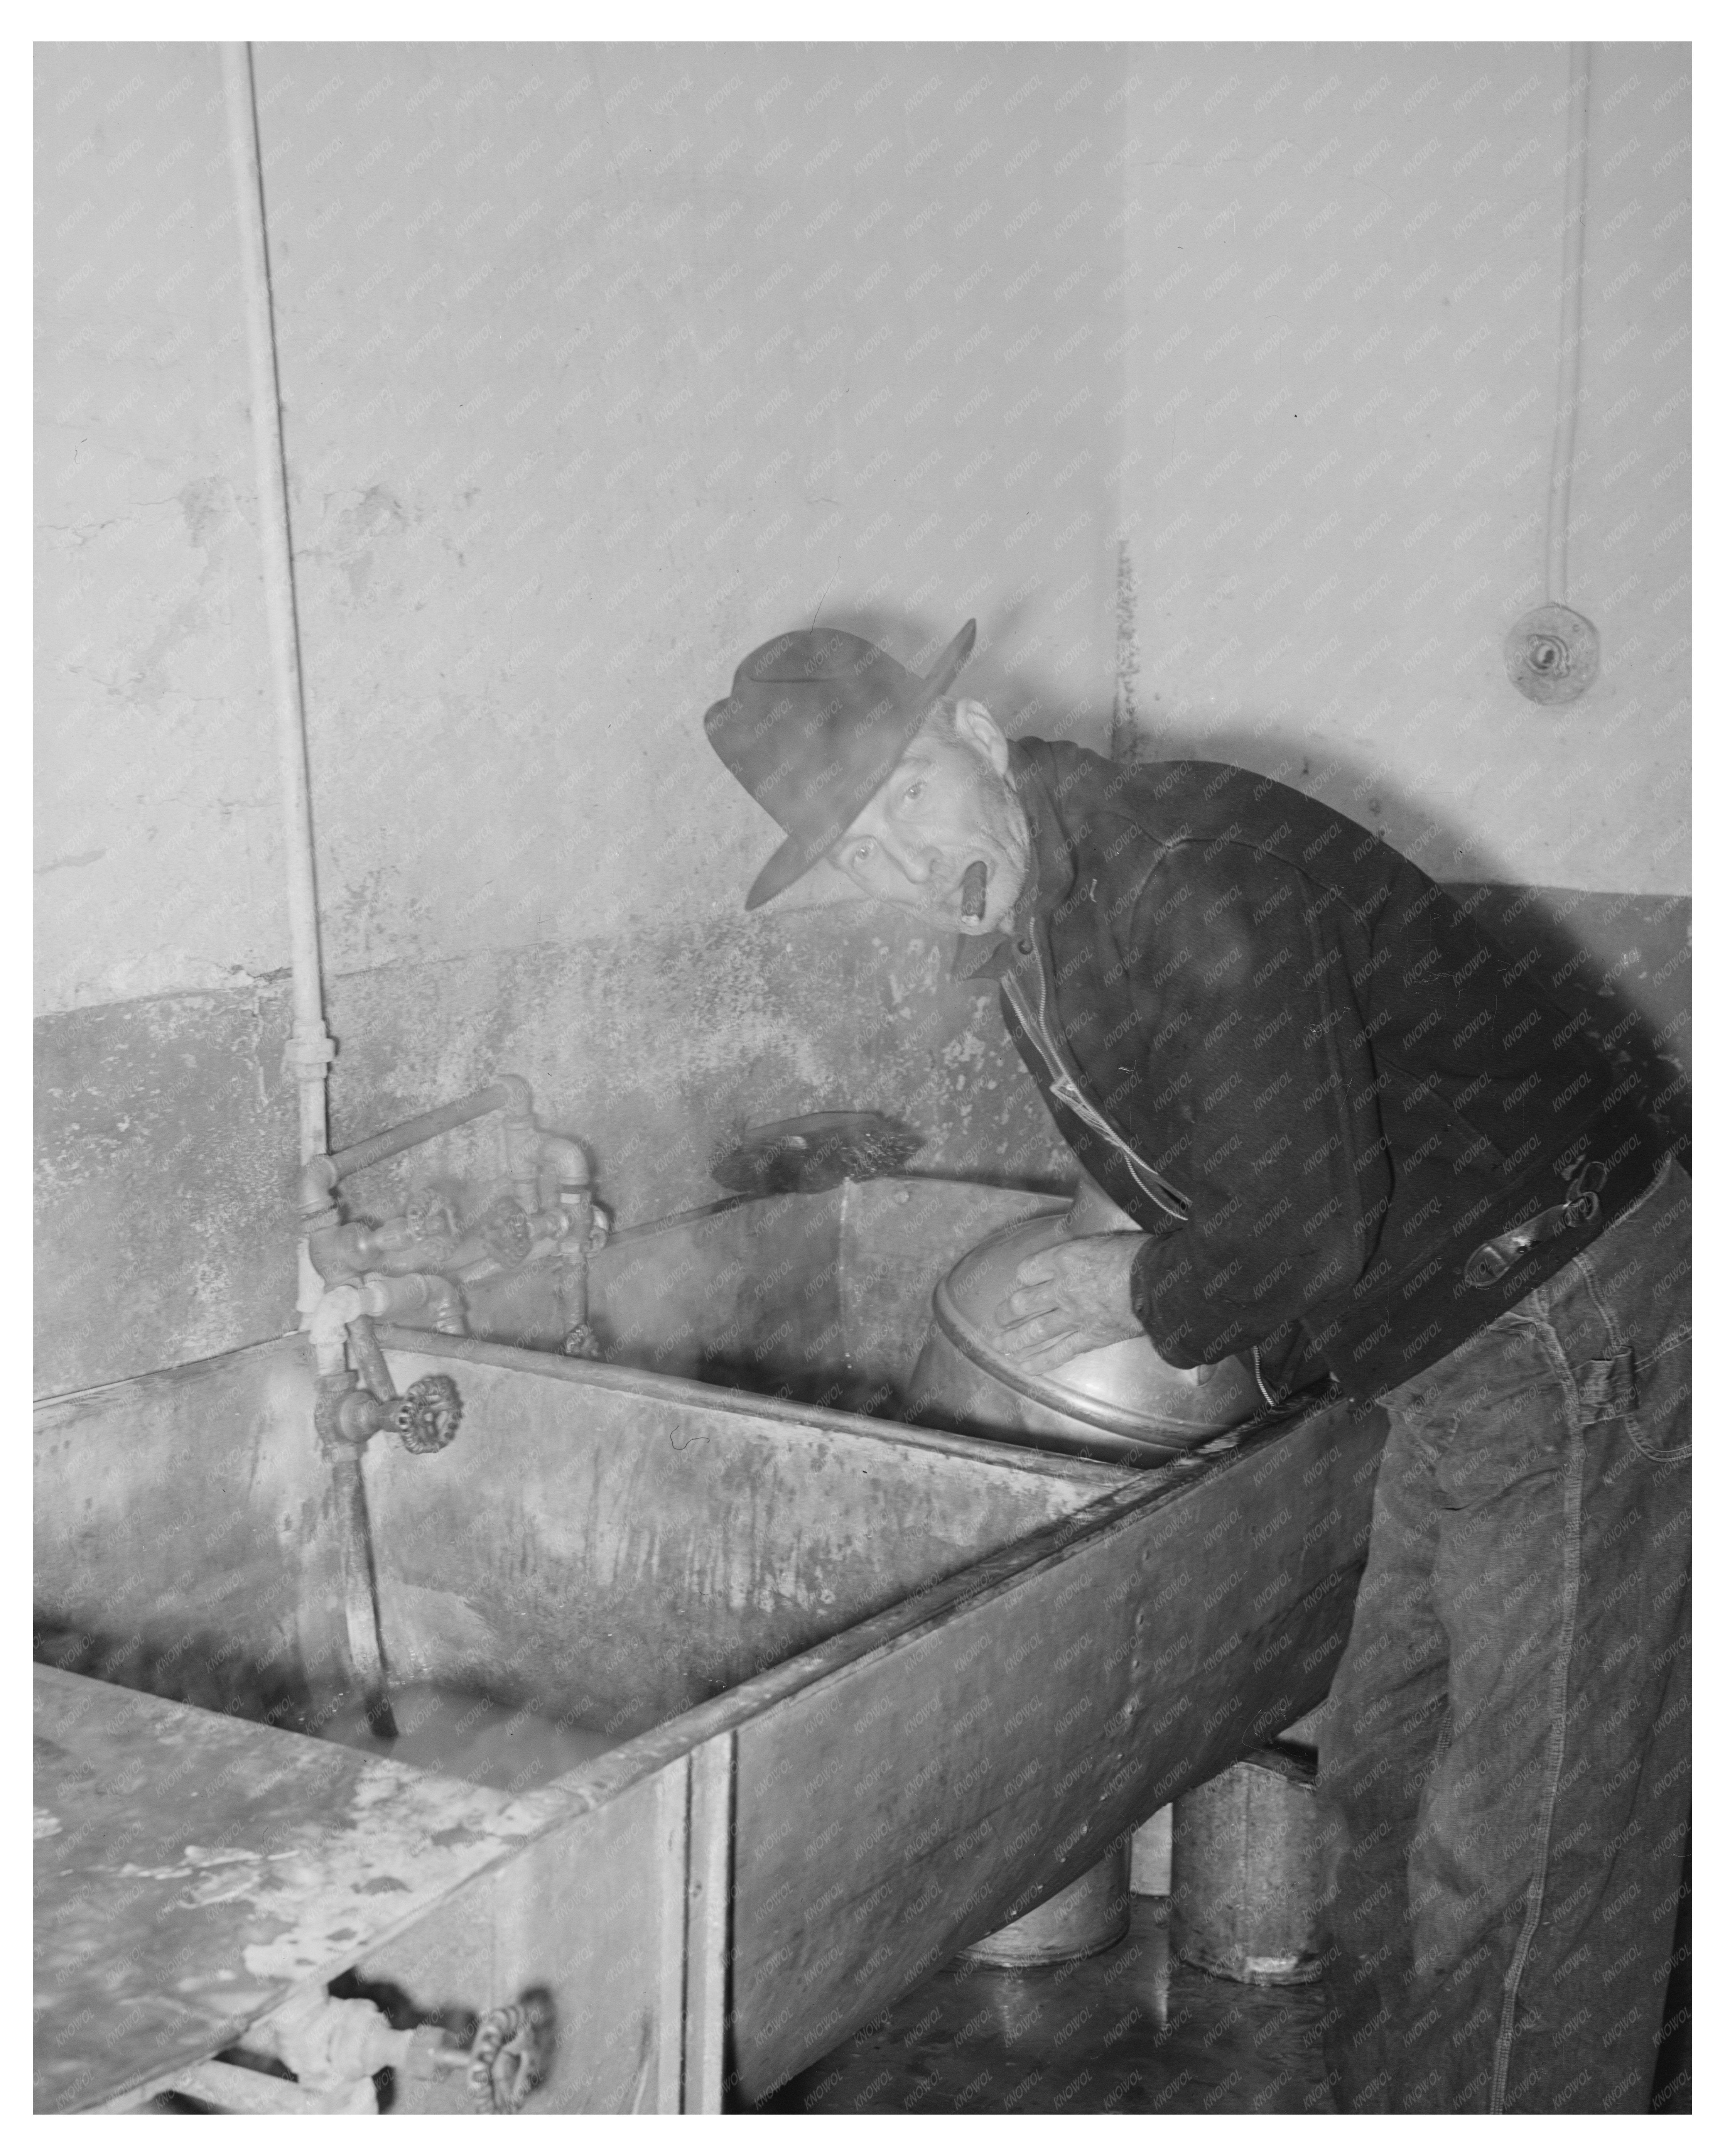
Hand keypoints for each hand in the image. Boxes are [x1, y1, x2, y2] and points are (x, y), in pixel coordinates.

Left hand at [994, 1233, 1146, 1376]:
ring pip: (1035, 1330)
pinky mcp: (1088, 1338)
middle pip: (1024, 1302)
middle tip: (996, 1319)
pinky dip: (1041, 1361)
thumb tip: (1081, 1259)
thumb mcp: (1103, 1242)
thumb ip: (1084, 1253)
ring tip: (999, 1346)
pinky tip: (1024, 1367)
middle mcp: (1060, 1289)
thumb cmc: (1135, 1255)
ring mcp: (1073, 1316)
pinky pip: (1059, 1352)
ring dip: (1014, 1339)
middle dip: (1006, 1312)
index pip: (1028, 1270)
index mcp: (1063, 1260)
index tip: (1023, 1281)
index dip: (1023, 1276)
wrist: (1154, 1283)